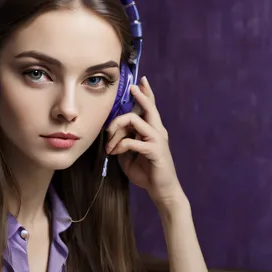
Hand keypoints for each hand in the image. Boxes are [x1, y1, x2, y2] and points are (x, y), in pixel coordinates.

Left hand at [106, 76, 183, 206]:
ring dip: (117, 128)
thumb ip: (123, 142)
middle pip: (147, 107)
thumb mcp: (129, 156)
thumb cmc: (146, 172)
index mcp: (153, 130)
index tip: (140, 81)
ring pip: (136, 120)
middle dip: (139, 96)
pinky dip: (120, 145)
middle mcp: (158, 131)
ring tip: (110, 142)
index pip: (150, 108)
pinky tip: (115, 152)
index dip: (146, 93)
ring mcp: (157, 139)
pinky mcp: (155, 150)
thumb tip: (113, 136)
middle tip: (132, 89)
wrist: (161, 190)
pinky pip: (133, 141)